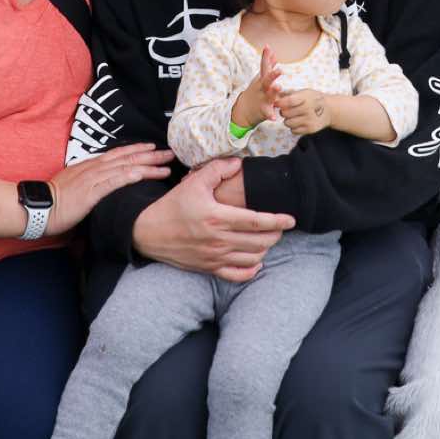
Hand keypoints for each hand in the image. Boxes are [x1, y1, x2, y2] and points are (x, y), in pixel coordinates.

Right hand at [45, 143, 173, 236]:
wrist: (39, 208)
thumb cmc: (55, 201)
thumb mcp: (74, 187)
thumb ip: (88, 183)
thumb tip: (99, 186)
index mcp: (89, 166)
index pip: (118, 154)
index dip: (136, 149)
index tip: (152, 147)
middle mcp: (93, 168)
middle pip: (127, 157)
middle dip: (150, 154)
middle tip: (170, 152)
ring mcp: (93, 178)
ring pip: (126, 167)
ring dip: (148, 165)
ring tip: (166, 165)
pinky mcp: (91, 191)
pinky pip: (114, 181)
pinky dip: (130, 175)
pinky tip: (144, 173)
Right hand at [134, 157, 295, 281]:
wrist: (149, 232)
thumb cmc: (172, 206)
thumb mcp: (193, 182)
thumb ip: (218, 170)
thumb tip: (239, 163)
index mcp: (217, 217)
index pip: (256, 221)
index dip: (277, 221)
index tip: (291, 219)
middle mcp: (218, 240)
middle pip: (259, 242)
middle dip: (275, 234)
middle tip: (280, 226)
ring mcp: (214, 257)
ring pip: (252, 258)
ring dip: (265, 249)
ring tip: (267, 239)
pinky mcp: (208, 268)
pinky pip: (236, 275)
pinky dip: (251, 270)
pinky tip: (255, 261)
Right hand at [232, 48, 282, 129]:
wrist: (243, 110)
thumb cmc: (255, 92)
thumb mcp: (260, 79)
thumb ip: (268, 66)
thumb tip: (274, 54)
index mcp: (261, 80)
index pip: (264, 66)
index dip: (265, 57)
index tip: (268, 47)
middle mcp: (261, 88)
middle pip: (266, 80)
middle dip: (273, 74)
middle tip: (280, 70)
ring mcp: (261, 99)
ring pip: (268, 95)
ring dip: (273, 91)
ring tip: (278, 87)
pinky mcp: (262, 110)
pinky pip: (267, 113)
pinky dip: (270, 115)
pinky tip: (274, 118)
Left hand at [274, 89, 330, 135]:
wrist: (330, 110)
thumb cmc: (313, 99)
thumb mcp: (304, 92)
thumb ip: (289, 94)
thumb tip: (272, 94)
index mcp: (306, 97)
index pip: (288, 101)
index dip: (280, 103)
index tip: (277, 103)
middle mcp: (308, 109)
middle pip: (285, 113)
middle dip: (283, 112)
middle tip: (287, 110)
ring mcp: (309, 120)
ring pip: (287, 123)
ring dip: (288, 120)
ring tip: (294, 116)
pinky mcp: (310, 129)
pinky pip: (293, 131)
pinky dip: (293, 127)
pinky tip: (299, 121)